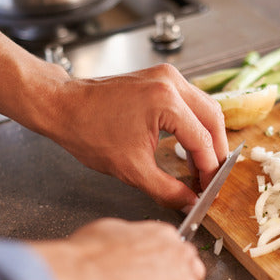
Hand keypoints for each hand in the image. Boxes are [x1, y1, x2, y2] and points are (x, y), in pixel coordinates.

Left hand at [38, 63, 228, 209]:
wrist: (63, 107)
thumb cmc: (88, 131)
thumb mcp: (131, 169)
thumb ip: (167, 190)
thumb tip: (188, 203)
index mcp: (166, 102)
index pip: (203, 141)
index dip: (209, 170)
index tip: (209, 190)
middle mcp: (171, 82)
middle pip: (213, 119)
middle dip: (216, 151)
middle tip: (211, 178)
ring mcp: (166, 76)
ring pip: (205, 107)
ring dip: (208, 137)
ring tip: (201, 165)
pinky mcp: (160, 77)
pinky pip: (190, 101)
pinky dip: (195, 123)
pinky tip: (188, 145)